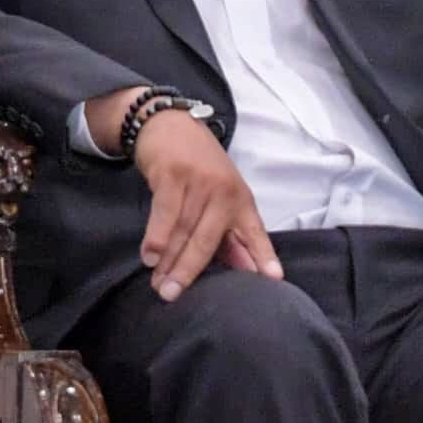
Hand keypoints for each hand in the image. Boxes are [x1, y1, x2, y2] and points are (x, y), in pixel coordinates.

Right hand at [115, 102, 275, 299]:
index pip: (255, 232)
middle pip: (208, 239)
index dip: (263, 255)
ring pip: (183, 229)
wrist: (171, 126)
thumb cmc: (199, 169)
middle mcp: (224, 192)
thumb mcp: (220, 198)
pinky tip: (149, 256)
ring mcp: (199, 182)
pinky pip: (165, 211)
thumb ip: (230, 235)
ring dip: (168, 260)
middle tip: (173, 296)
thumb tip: (246, 271)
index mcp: (241, 201)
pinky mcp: (174, 174)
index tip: (273, 278)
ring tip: (158, 285)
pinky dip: (156, 236)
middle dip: (190, 271)